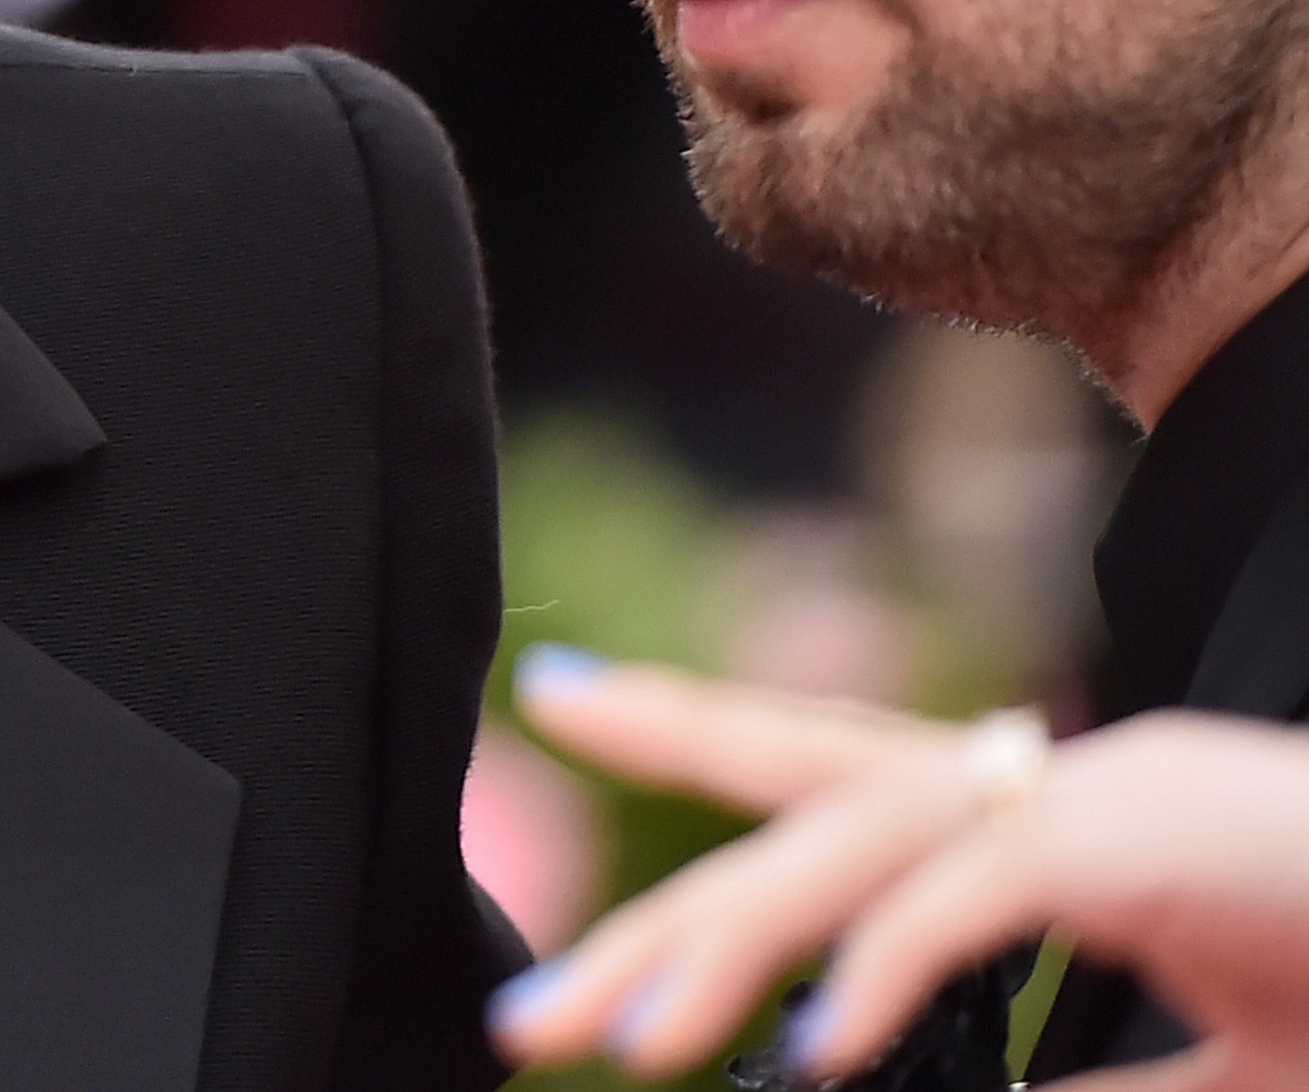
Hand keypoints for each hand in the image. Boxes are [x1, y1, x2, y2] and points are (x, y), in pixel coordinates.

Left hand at [488, 648, 1308, 1087]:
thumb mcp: (1220, 1064)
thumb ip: (1094, 1087)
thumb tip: (896, 1089)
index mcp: (1056, 823)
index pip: (837, 774)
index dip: (694, 729)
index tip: (557, 695)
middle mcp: (1058, 784)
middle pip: (805, 817)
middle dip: (658, 915)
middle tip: (527, 1008)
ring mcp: (1108, 797)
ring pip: (858, 851)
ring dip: (729, 953)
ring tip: (619, 1050)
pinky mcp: (1161, 839)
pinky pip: (985, 892)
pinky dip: (891, 969)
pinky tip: (809, 1050)